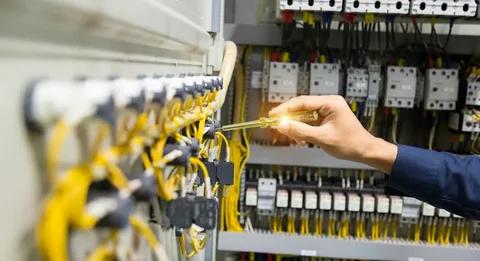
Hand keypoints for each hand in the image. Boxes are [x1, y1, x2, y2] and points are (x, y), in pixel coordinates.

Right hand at [269, 95, 396, 172]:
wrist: (365, 150)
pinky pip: (310, 120)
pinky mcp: (327, 117)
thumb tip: (282, 126)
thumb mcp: (322, 138)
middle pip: (302, 106)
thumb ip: (301, 131)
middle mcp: (329, 102)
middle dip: (289, 117)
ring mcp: (328, 110)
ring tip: (290, 135)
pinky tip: (300, 138)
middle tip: (274, 123)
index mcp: (331, 103)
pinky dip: (303, 128)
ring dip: (296, 125)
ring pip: (305, 114)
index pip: (302, 102)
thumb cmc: (349, 144)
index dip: (285, 109)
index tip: (272, 115)